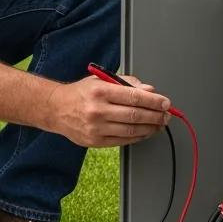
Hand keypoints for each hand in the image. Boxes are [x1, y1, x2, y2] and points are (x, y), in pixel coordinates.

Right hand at [46, 74, 170, 147]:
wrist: (56, 109)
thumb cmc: (80, 93)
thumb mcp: (101, 80)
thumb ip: (126, 84)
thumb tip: (149, 91)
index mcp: (100, 91)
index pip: (134, 96)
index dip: (154, 101)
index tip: (165, 103)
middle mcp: (97, 110)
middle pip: (135, 115)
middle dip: (156, 116)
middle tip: (166, 115)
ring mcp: (96, 128)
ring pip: (132, 130)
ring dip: (151, 128)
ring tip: (159, 124)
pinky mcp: (95, 141)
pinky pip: (123, 140)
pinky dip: (138, 137)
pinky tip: (145, 132)